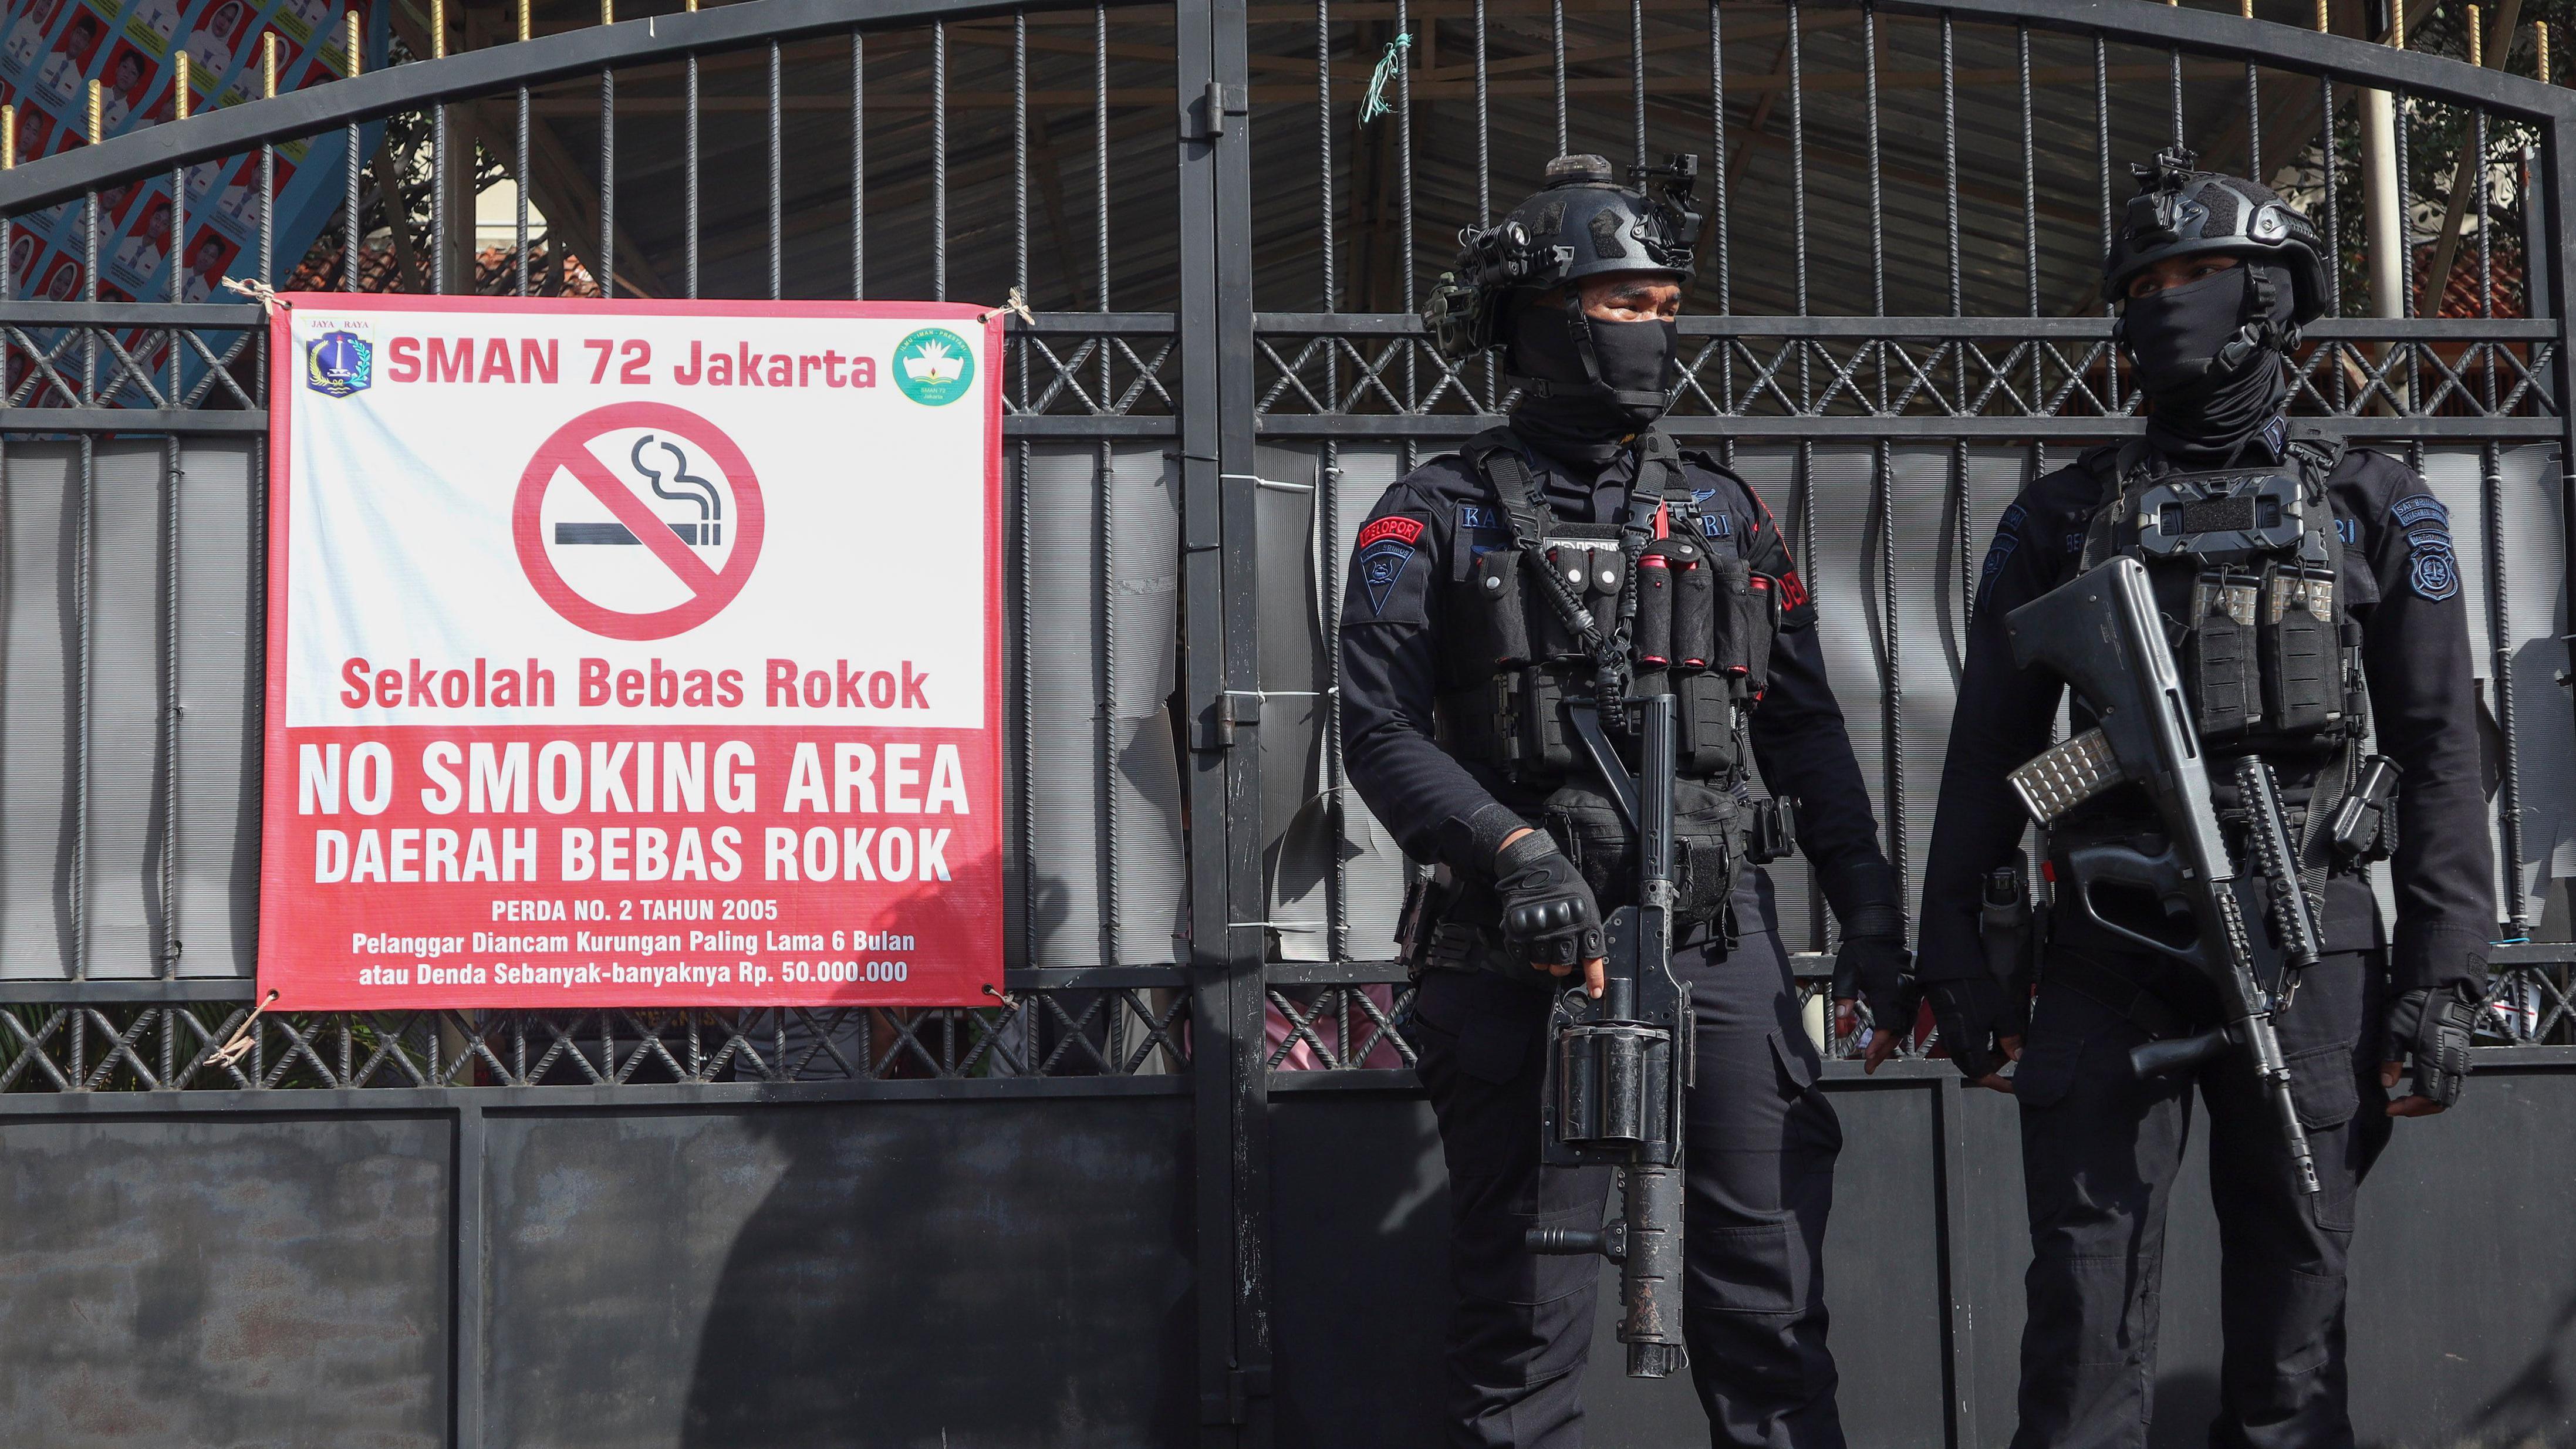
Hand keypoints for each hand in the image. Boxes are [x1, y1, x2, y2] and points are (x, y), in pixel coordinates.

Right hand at [1495, 829, 1606, 998]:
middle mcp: (1562, 930)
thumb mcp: (1585, 902)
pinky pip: (1522, 956)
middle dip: (1562, 967)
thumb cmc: (1563, 882)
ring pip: (1542, 964)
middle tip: (1560, 956)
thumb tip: (1590, 953)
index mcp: (1583, 922)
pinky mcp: (1518, 931)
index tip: (1596, 992)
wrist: (1533, 865)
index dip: (1594, 978)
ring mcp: (1538, 932)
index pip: (1591, 958)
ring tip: (1542, 943)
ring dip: (1543, 959)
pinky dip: (1526, 952)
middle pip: (1563, 967)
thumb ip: (1588, 928)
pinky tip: (1529, 940)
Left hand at [1833, 933, 1909, 1067]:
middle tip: (1870, 1066)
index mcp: (1888, 991)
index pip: (1887, 1026)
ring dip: (1892, 1042)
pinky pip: (1909, 1015)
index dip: (1878, 1044)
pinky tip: (1889, 1037)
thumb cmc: (1861, 950)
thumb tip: (1842, 1017)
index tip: (1867, 1057)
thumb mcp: (1846, 972)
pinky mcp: (1910, 989)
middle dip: (1884, 1050)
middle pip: (1898, 1030)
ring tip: (1877, 1056)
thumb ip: (1844, 995)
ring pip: (1905, 1025)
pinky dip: (1899, 1029)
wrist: (1877, 931)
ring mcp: (1909, 991)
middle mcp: (1903, 993)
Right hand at [1900, 977, 2021, 1089]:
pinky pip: (1965, 1047)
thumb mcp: (2001, 1016)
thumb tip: (2018, 1057)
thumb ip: (2011, 1040)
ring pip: (1971, 1058)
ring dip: (1988, 1056)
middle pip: (1977, 1069)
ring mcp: (1950, 1039)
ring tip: (2004, 1043)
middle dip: (1996, 1067)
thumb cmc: (1974, 991)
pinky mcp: (1948, 1030)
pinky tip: (1990, 1034)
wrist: (1950, 972)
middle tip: (2012, 1055)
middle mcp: (1956, 1047)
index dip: (1999, 1083)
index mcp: (1968, 1048)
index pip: (1983, 1076)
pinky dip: (1980, 1047)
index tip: (2012, 1085)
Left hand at [2381, 984, 2476, 1116]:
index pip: (2427, 1097)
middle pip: (2442, 1101)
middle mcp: (2453, 1065)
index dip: (2409, 1108)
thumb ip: (2390, 1059)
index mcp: (2435, 1060)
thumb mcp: (2394, 1031)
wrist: (2443, 990)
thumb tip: (2387, 1084)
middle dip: (2419, 1109)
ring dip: (2431, 1102)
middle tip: (2398, 1106)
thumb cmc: (2415, 1008)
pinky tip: (2422, 1086)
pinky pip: (2456, 1083)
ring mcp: (2461, 1061)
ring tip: (2407, 1099)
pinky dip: (2440, 1091)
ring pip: (2452, 1094)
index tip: (2389, 1108)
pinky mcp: (2463, 1056)